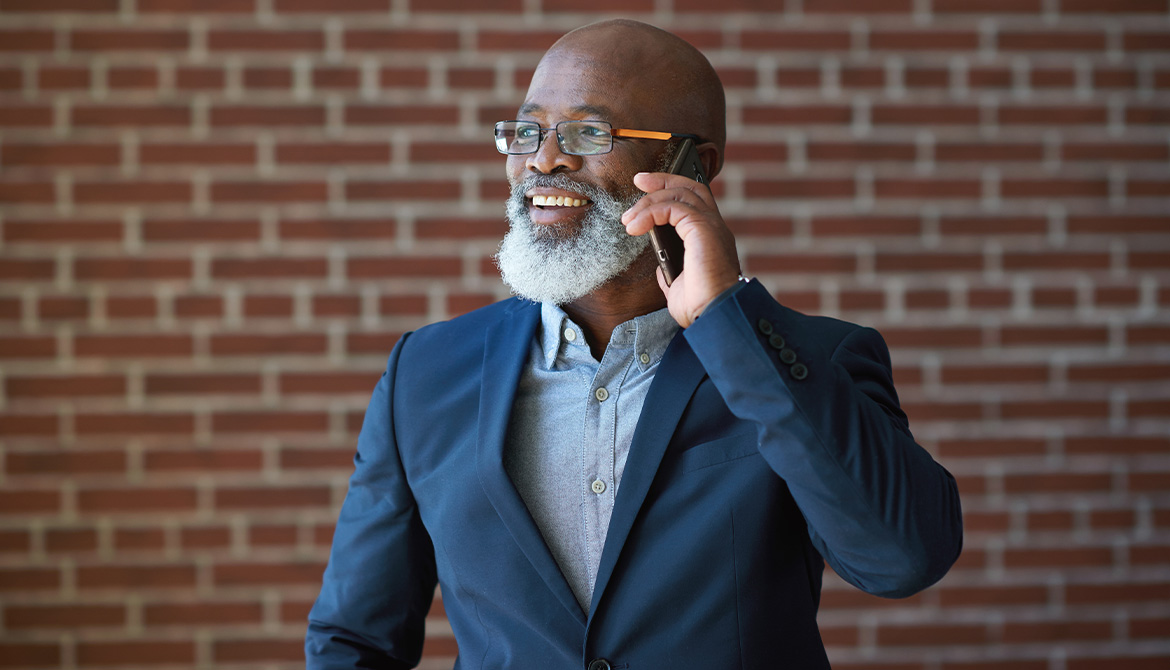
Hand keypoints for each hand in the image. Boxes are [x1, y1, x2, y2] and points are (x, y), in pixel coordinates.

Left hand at [621, 172, 740, 327]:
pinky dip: (650, 213)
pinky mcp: (702, 229)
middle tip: (638, 181)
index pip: (694, 202)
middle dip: (663, 179)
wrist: (713, 314)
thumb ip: (671, 267)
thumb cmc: (700, 305)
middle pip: (690, 187)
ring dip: (649, 202)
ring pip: (680, 194)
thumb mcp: (679, 284)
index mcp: (711, 238)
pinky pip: (673, 208)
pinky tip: (636, 227)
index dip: (671, 190)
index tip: (646, 189)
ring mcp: (711, 226)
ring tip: (628, 219)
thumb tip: (661, 262)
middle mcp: (714, 228)